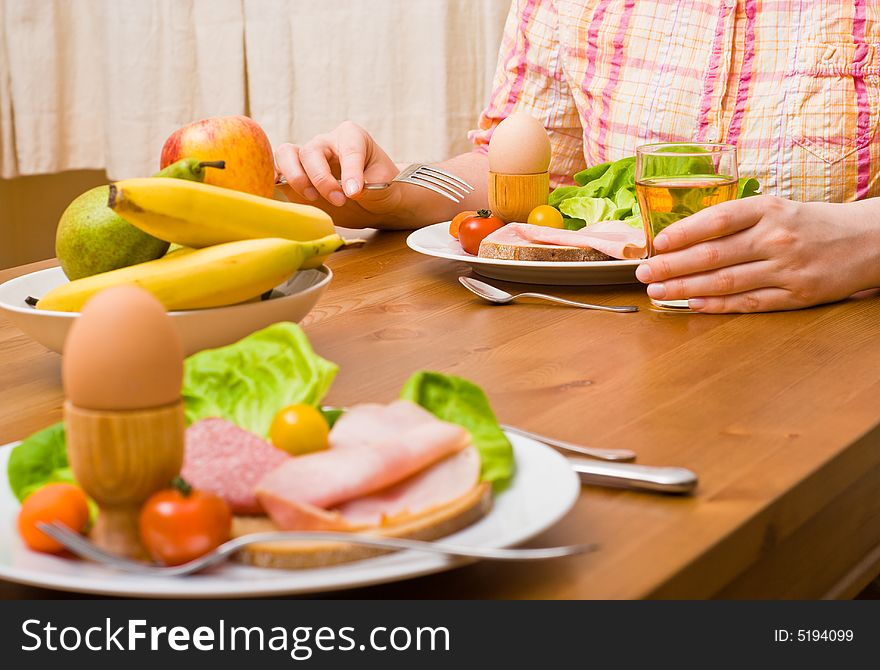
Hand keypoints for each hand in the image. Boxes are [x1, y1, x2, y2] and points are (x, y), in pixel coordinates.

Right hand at [274, 121, 403, 220]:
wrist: (375, 202)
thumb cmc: (382, 187)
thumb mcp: (385, 185)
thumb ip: (370, 186)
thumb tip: (348, 190)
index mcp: (351, 137)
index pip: (347, 149)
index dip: (350, 171)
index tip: (353, 192)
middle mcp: (325, 143)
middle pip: (311, 152)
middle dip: (322, 179)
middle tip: (339, 200)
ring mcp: (307, 158)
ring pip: (286, 154)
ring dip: (295, 177)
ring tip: (312, 197)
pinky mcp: (295, 175)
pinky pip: (277, 170)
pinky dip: (275, 179)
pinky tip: (282, 192)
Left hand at [634, 195, 879, 312]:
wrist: (869, 240)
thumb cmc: (811, 223)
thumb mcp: (777, 208)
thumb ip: (737, 220)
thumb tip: (682, 236)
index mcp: (769, 209)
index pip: (717, 219)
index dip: (682, 232)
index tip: (655, 243)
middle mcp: (776, 237)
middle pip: (713, 254)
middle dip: (671, 265)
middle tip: (642, 272)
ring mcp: (786, 269)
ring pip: (724, 281)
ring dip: (685, 288)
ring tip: (657, 290)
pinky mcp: (796, 295)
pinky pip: (748, 303)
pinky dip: (717, 305)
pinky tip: (692, 305)